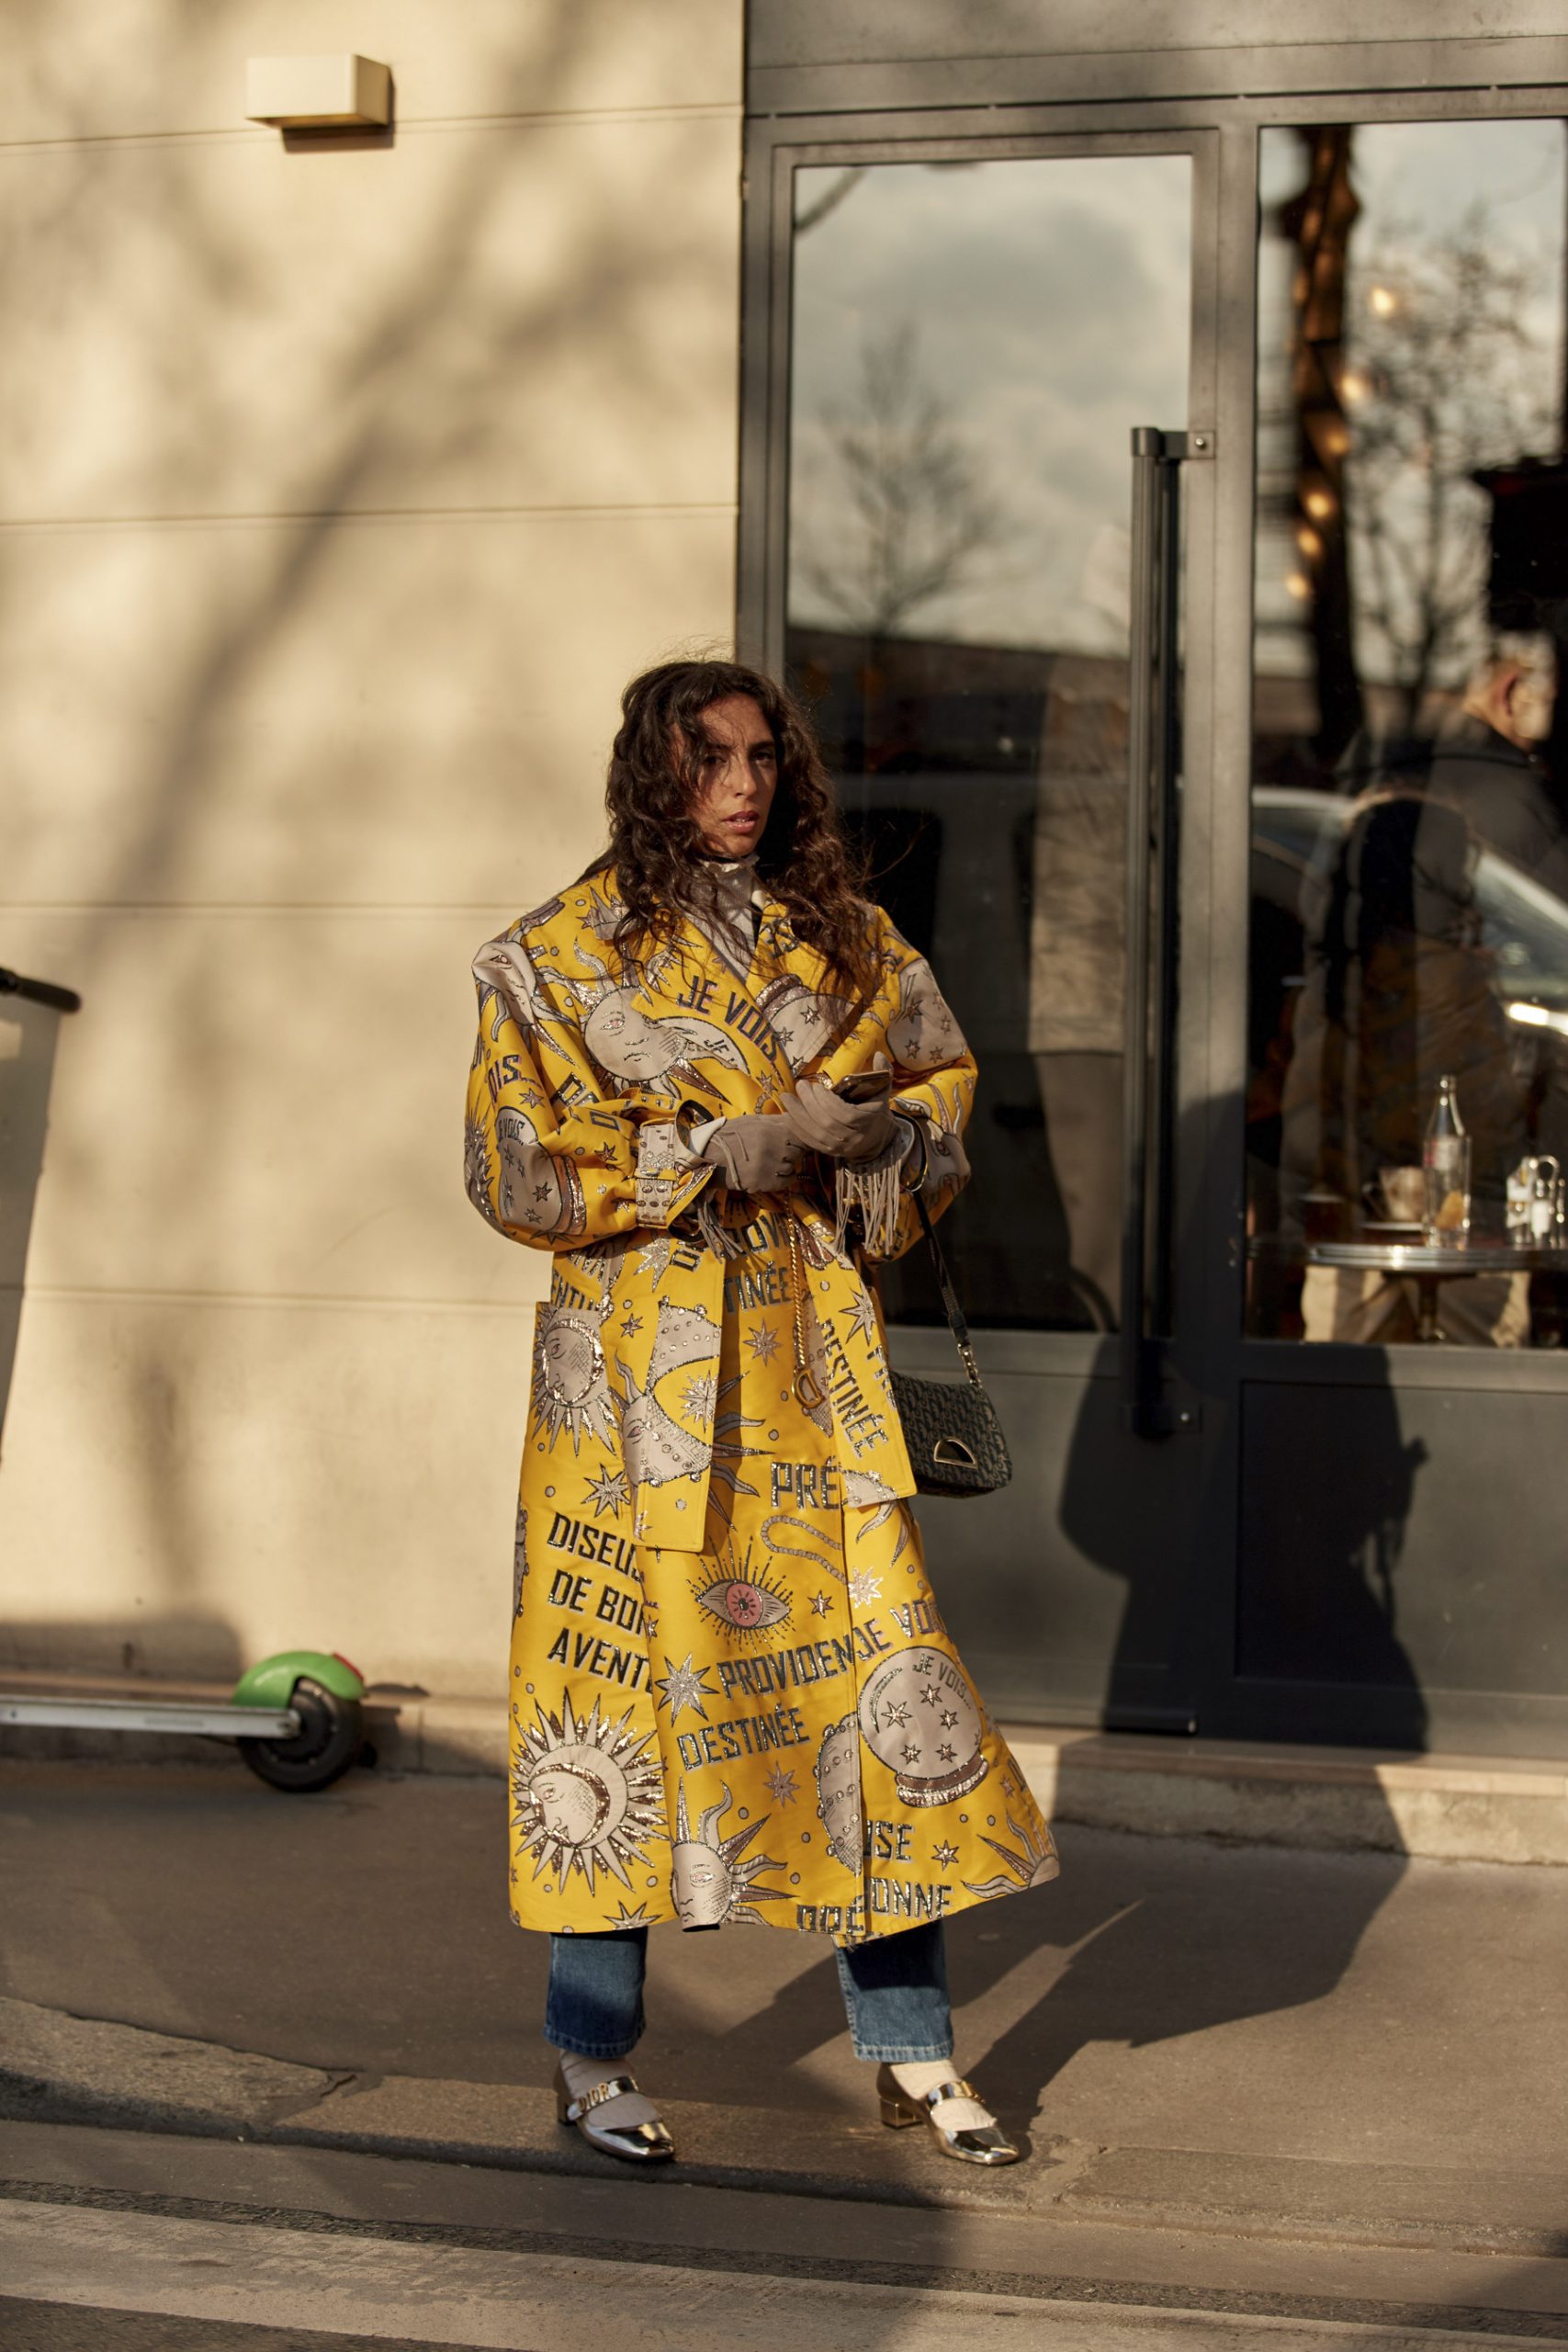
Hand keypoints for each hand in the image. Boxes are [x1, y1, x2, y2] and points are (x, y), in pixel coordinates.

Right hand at [704, 1112, 803, 1192]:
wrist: (709, 1158)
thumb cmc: (730, 1136)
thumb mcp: (752, 1121)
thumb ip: (775, 1120)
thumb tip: (795, 1118)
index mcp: (771, 1130)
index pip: (801, 1135)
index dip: (798, 1138)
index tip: (791, 1140)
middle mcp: (774, 1149)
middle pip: (798, 1151)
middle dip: (792, 1151)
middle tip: (779, 1151)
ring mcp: (770, 1167)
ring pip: (793, 1166)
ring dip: (787, 1164)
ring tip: (771, 1161)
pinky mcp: (766, 1183)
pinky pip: (788, 1180)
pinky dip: (784, 1178)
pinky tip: (773, 1173)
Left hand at [780, 1080, 897, 1164]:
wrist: (876, 1139)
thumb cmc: (875, 1110)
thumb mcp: (882, 1091)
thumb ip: (882, 1073)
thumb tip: (879, 1054)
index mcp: (866, 1121)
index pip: (844, 1114)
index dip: (827, 1101)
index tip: (817, 1086)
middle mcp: (853, 1137)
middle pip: (827, 1123)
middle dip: (810, 1103)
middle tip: (801, 1086)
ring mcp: (840, 1147)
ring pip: (815, 1133)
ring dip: (798, 1115)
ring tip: (787, 1098)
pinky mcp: (829, 1152)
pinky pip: (810, 1142)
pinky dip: (797, 1129)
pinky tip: (787, 1115)